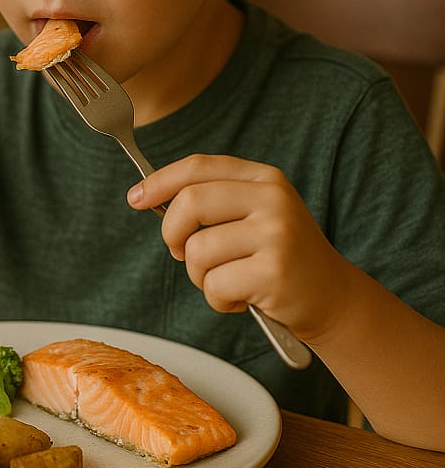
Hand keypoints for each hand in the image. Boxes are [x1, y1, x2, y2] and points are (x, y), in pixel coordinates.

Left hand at [127, 154, 350, 339]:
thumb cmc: (279, 257)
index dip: (160, 181)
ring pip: (198, 251)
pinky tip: (243, 299)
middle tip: (180, 254)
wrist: (332, 297)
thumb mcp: (256, 215)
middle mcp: (272, 199)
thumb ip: (214, 201)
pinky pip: (215, 285)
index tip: (136, 197)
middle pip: (190, 203)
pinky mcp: (274, 271)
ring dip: (200, 277)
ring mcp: (276, 233)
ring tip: (227, 282)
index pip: (199, 167)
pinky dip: (219, 300)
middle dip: (172, 233)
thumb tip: (149, 197)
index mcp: (264, 178)